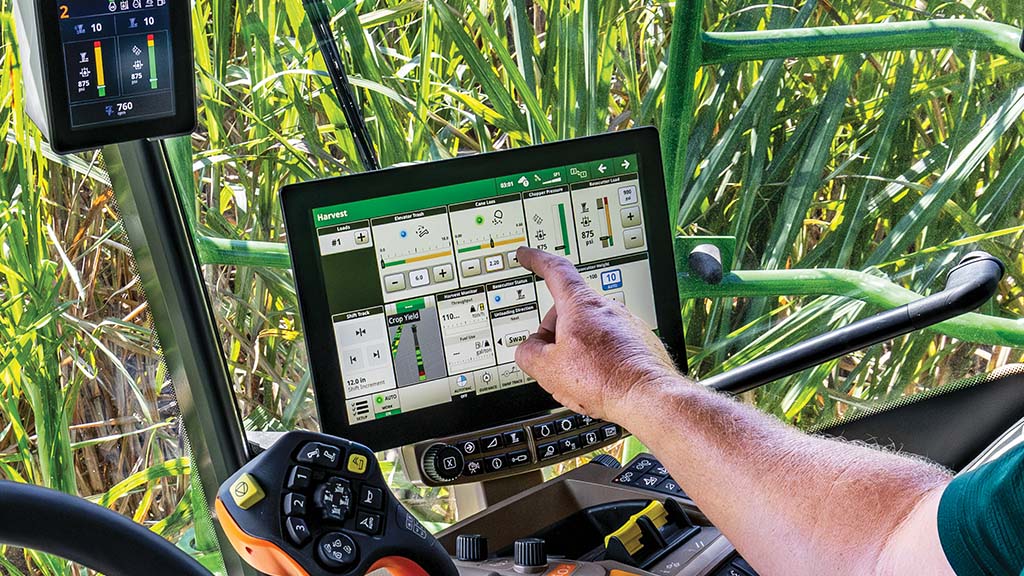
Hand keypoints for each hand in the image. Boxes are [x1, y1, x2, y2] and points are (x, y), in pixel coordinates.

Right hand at [514, 246, 679, 421]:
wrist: (646, 397)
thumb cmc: (605, 379)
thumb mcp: (547, 369)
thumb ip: (528, 352)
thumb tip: (529, 349)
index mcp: (580, 305)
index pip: (555, 270)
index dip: (537, 260)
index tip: (528, 256)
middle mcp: (606, 308)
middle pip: (569, 310)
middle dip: (554, 331)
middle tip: (550, 357)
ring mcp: (626, 323)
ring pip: (589, 330)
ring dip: (577, 348)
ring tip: (580, 377)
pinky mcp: (638, 341)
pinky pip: (609, 343)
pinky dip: (598, 357)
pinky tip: (598, 380)